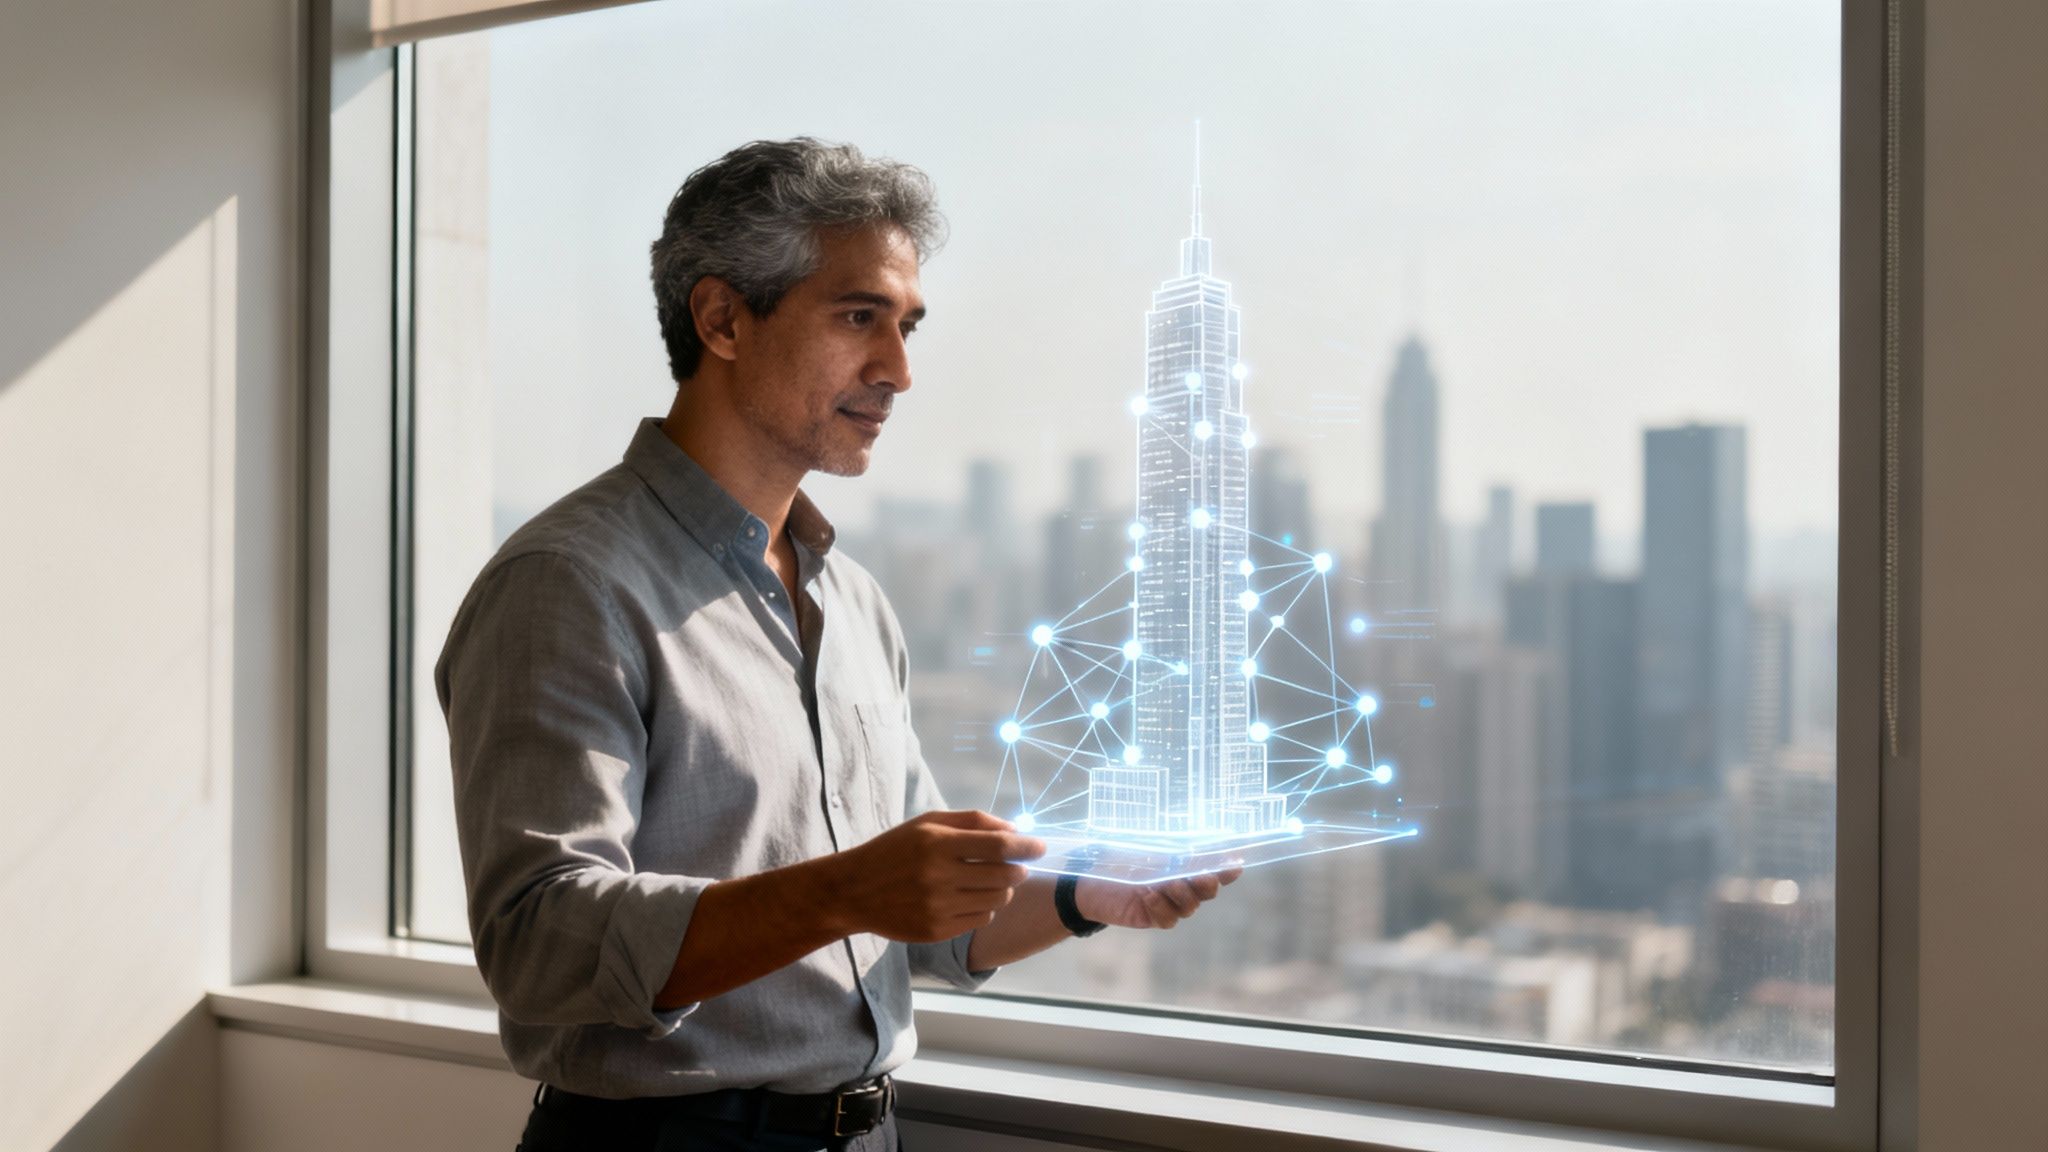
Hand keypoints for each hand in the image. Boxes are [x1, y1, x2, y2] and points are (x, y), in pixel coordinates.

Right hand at [833, 810, 1045, 942]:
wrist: (854, 891)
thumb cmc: (894, 850)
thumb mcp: (927, 823)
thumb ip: (972, 821)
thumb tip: (1015, 831)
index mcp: (938, 844)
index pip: (999, 847)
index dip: (1027, 847)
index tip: (1039, 847)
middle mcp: (939, 876)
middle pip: (1004, 875)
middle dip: (1018, 869)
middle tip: (1015, 865)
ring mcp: (938, 907)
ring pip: (997, 900)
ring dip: (1002, 889)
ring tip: (988, 881)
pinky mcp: (937, 931)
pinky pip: (980, 920)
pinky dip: (984, 908)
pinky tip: (967, 898)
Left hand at [1073, 866, 1242, 929]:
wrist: (1089, 878)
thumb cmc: (1118, 856)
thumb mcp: (1143, 849)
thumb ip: (1168, 849)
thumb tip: (1191, 844)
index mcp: (1185, 865)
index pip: (1214, 868)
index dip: (1227, 868)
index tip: (1235, 863)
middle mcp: (1183, 886)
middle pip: (1208, 891)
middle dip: (1206, 883)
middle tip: (1200, 876)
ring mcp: (1170, 904)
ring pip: (1190, 906)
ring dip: (1181, 894)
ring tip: (1165, 883)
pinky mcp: (1154, 918)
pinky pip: (1168, 919)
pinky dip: (1161, 907)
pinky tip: (1148, 895)